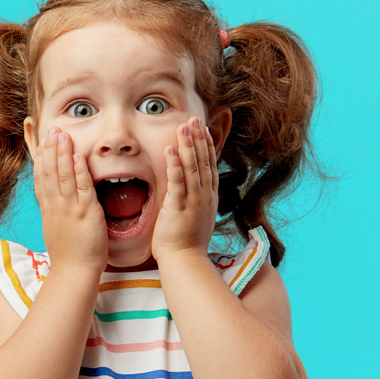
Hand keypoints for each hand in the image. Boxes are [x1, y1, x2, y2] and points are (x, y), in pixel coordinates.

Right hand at [32, 127, 107, 273]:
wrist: (74, 272)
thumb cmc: (69, 254)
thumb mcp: (56, 228)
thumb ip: (56, 211)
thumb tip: (55, 200)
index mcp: (49, 209)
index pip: (41, 178)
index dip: (40, 157)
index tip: (41, 140)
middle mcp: (56, 206)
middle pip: (49, 172)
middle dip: (50, 149)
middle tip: (51, 129)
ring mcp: (70, 209)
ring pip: (63, 176)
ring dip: (62, 154)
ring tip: (62, 135)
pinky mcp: (86, 213)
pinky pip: (82, 188)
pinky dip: (79, 171)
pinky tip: (77, 156)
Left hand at [151, 117, 217, 262]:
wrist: (185, 261)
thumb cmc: (187, 242)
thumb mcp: (197, 217)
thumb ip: (197, 201)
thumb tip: (195, 191)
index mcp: (209, 197)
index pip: (210, 165)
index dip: (206, 145)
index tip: (203, 128)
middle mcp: (205, 196)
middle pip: (203, 161)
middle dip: (199, 138)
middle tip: (194, 118)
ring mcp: (193, 201)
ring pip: (192, 167)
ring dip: (188, 145)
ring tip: (183, 126)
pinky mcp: (179, 207)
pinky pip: (177, 182)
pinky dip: (174, 164)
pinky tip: (170, 149)